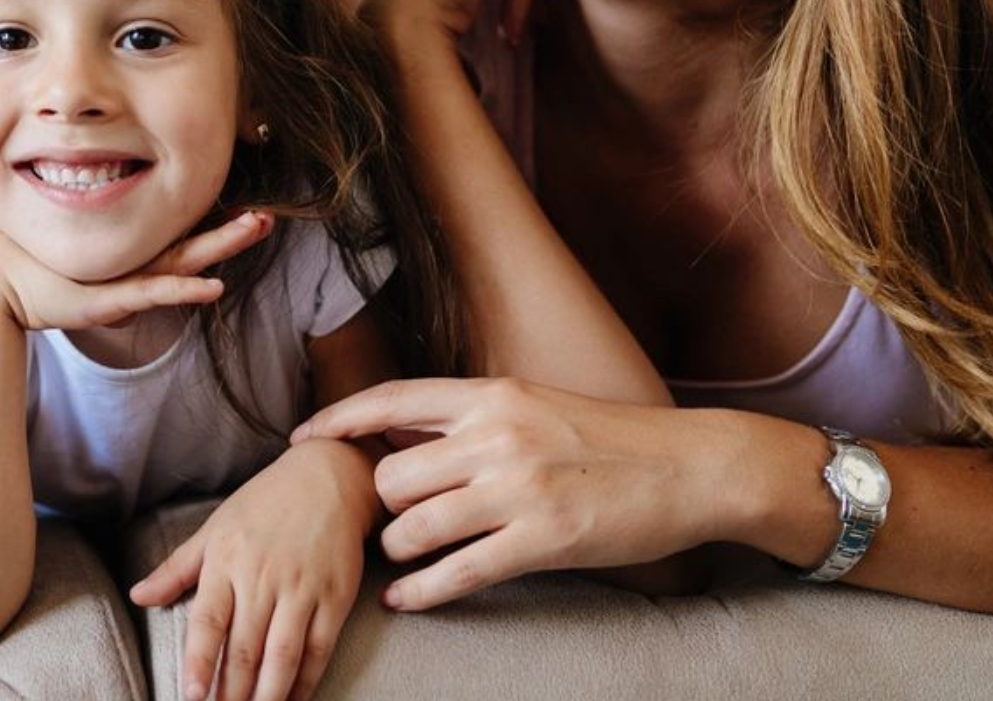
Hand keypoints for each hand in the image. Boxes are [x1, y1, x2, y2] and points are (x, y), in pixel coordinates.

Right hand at [0, 210, 271, 332]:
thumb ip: (108, 288)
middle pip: (192, 242)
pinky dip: (187, 291)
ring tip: (256, 227)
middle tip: (268, 216)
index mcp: (127, 254)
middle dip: (232, 229)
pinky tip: (214, 287)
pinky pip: (157, 293)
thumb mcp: (82, 282)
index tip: (249, 212)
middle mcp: (130, 259)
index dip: (215, 226)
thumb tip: (124, 301)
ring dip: (223, 244)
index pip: (180, 239)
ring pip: (185, 260)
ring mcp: (123, 275)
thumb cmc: (34, 275)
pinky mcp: (111, 297)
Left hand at [130, 440, 377, 700]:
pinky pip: (318, 650)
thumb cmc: (264, 503)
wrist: (328, 478)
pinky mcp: (335, 598)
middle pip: (245, 649)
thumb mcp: (215, 527)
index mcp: (227, 562)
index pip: (209, 622)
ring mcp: (302, 589)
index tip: (191, 696)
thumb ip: (176, 568)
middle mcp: (264, 578)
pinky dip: (306, 682)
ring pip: (282, 656)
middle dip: (232, 693)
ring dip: (268, 696)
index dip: (199, 663)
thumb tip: (138, 596)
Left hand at [293, 377, 729, 609]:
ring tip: (401, 557)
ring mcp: (520, 489)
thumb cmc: (607, 437)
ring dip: (399, 548)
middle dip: (380, 504)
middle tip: (380, 521)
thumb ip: (469, 416)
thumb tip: (399, 430)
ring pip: (416, 526)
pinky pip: (459, 572)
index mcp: (492, 394)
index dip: (338, 420)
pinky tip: (406, 598)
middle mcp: (497, 435)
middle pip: (392, 474)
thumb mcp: (532, 404)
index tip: (302, 440)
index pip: (392, 400)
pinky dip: (422, 590)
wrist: (690, 466)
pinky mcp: (544, 540)